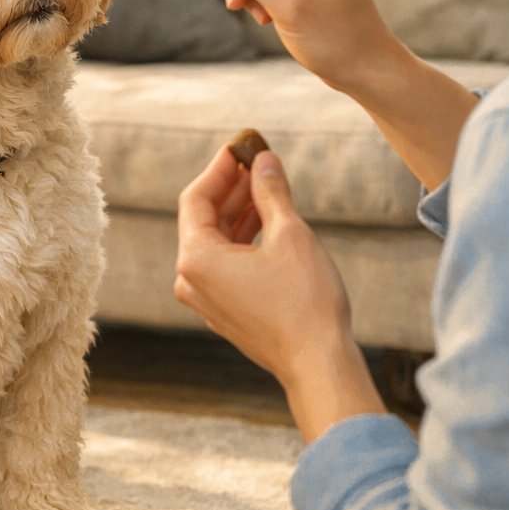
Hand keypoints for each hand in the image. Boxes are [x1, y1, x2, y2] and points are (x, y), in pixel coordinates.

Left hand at [174, 144, 354, 389]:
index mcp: (196, 259)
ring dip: (239, 212)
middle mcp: (191, 280)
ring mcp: (206, 299)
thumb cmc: (304, 300)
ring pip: (216, 243)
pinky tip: (268, 221)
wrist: (317, 363)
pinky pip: (225, 265)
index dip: (220, 168)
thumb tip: (264, 160)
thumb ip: (271, 192)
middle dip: (231, 188)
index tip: (242, 146)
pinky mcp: (225, 311)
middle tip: (258, 161)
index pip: (196, 198)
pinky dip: (243, 240)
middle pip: (203, 219)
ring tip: (268, 185)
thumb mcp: (290, 234)